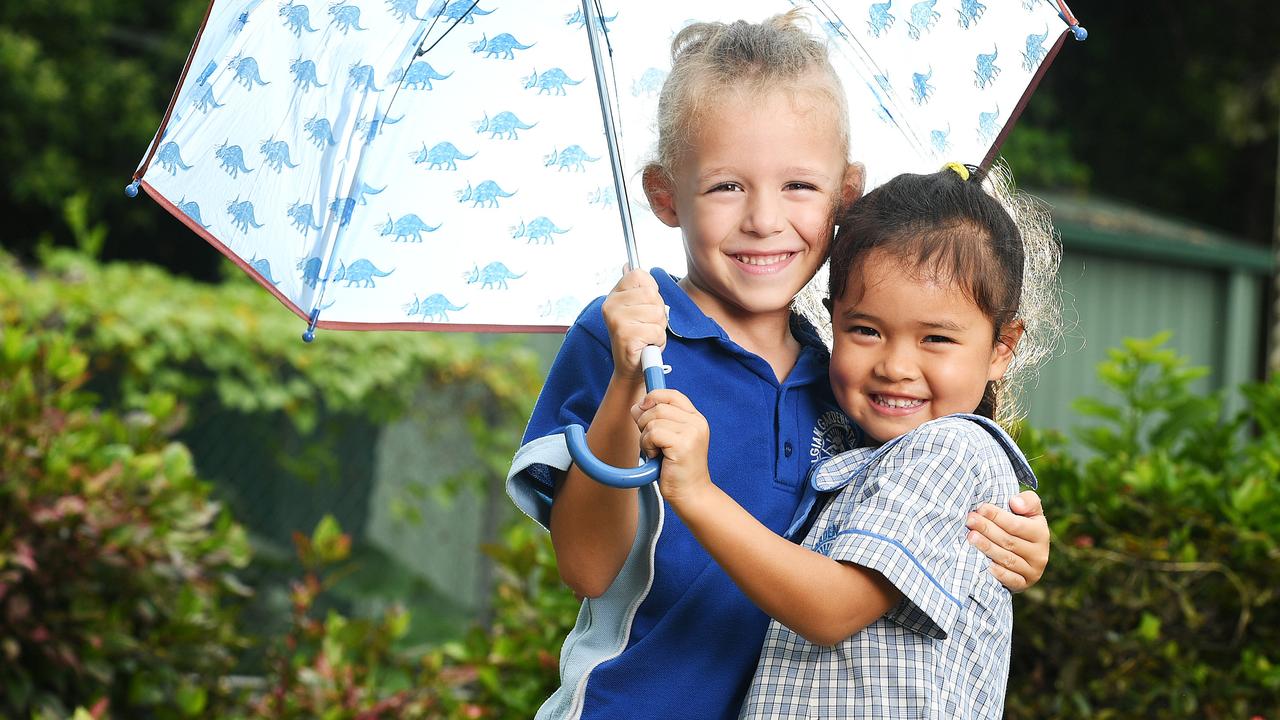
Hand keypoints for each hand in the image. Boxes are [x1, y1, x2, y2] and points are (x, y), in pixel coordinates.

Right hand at [602, 268, 666, 384]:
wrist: (632, 368)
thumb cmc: (639, 337)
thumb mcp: (636, 308)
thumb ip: (635, 287)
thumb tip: (628, 264)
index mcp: (613, 296)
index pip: (639, 275)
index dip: (650, 290)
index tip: (645, 306)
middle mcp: (610, 306)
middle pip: (652, 294)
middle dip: (658, 312)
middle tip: (647, 325)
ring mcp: (617, 321)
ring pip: (657, 312)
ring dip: (659, 327)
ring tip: (647, 336)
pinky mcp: (626, 336)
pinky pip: (657, 330)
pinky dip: (658, 341)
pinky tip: (646, 345)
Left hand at [631, 389, 711, 505]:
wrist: (691, 494)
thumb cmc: (677, 469)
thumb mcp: (666, 439)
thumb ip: (654, 420)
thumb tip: (636, 406)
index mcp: (695, 418)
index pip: (672, 395)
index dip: (653, 397)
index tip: (642, 409)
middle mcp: (697, 422)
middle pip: (657, 406)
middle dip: (644, 423)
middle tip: (650, 442)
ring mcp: (692, 432)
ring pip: (653, 420)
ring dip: (645, 438)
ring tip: (655, 452)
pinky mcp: (683, 444)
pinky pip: (653, 433)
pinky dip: (647, 445)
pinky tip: (656, 457)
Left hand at [967, 490, 1048, 591]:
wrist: (1025, 553)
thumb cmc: (1022, 525)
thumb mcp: (1030, 511)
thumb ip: (1028, 501)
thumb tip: (1015, 503)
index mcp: (1041, 533)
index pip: (1016, 525)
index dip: (997, 516)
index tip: (981, 508)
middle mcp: (1040, 554)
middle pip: (1009, 541)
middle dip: (987, 529)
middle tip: (970, 520)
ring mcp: (1033, 571)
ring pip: (1007, 559)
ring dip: (987, 547)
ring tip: (970, 537)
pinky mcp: (1024, 584)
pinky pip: (1011, 579)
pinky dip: (998, 573)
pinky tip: (984, 564)